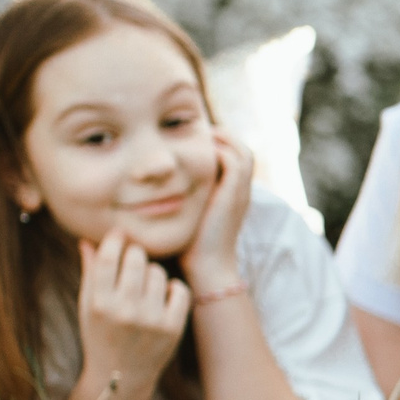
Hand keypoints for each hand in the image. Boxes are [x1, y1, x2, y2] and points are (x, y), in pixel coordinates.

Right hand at [77, 231, 189, 391]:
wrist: (121, 378)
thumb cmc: (100, 337)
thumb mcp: (87, 307)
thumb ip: (90, 273)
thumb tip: (88, 240)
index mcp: (99, 304)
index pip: (108, 256)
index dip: (115, 239)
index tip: (119, 235)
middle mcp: (125, 311)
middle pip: (137, 258)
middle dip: (134, 254)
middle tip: (133, 261)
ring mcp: (151, 320)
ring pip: (158, 271)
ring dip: (152, 273)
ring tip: (144, 286)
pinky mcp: (173, 328)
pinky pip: (179, 289)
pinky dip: (172, 288)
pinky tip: (163, 296)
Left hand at [181, 132, 254, 293]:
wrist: (206, 267)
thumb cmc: (191, 248)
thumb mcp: (189, 218)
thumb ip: (183, 201)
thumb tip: (155, 191)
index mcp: (234, 196)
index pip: (237, 159)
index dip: (221, 146)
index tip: (195, 141)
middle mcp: (242, 192)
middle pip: (243, 151)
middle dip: (223, 137)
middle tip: (197, 131)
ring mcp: (239, 193)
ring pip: (242, 152)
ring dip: (222, 140)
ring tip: (198, 136)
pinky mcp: (232, 194)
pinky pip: (232, 161)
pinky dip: (218, 150)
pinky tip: (195, 152)